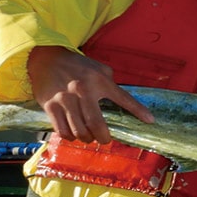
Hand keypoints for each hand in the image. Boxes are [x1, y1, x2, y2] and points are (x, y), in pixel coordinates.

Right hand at [27, 46, 154, 143]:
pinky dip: (69, 137)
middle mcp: (83, 90)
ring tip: (88, 137)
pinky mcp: (50, 106)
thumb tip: (123, 101)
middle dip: (103, 138)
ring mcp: (65, 99)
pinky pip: (61, 130)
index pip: (124, 98)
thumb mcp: (99, 69)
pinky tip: (72, 134)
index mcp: (99, 81)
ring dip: (86, 138)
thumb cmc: (77, 65)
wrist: (46, 58)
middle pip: (96, 124)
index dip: (139, 111)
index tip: (150, 121)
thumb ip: (111, 84)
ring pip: (79, 131)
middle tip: (105, 139)